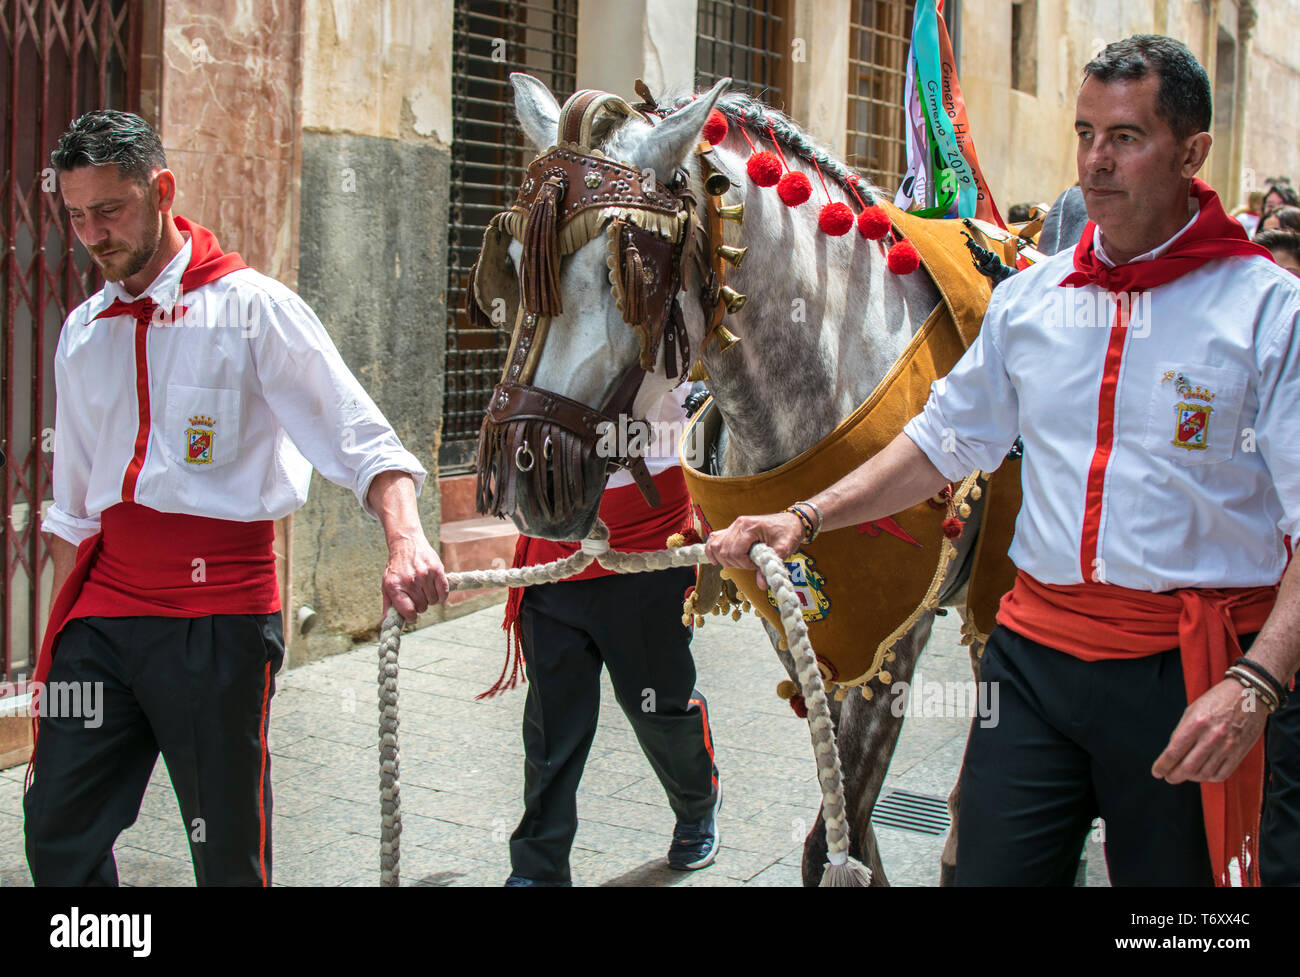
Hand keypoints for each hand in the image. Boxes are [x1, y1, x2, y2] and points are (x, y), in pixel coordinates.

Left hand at [382, 533, 449, 621]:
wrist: (406, 544)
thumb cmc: (396, 568)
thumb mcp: (386, 585)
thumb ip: (388, 605)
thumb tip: (384, 623)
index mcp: (395, 586)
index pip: (408, 612)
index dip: (411, 616)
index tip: (411, 614)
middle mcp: (410, 581)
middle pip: (422, 607)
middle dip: (420, 605)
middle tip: (417, 596)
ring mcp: (424, 575)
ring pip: (433, 601)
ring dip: (430, 599)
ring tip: (424, 590)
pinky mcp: (437, 570)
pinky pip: (443, 593)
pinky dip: (441, 596)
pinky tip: (435, 592)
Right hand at [703, 512, 803, 590]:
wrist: (791, 521)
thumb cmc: (788, 532)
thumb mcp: (784, 550)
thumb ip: (770, 566)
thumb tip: (761, 584)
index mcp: (750, 527)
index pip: (735, 551)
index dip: (744, 564)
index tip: (757, 565)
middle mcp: (738, 524)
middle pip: (724, 551)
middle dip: (736, 563)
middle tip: (752, 564)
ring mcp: (734, 526)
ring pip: (716, 546)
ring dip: (724, 559)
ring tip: (740, 563)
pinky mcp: (734, 529)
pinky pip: (715, 539)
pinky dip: (712, 550)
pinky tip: (716, 560)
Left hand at [1151, 678, 1268, 783]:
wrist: (1249, 694)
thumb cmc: (1218, 699)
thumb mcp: (1193, 710)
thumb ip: (1182, 732)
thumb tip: (1172, 753)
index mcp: (1196, 723)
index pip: (1173, 752)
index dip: (1162, 766)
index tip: (1157, 771)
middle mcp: (1211, 737)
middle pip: (1187, 768)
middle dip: (1174, 776)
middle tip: (1169, 777)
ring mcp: (1227, 747)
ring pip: (1203, 774)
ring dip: (1191, 778)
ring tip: (1185, 774)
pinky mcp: (1239, 753)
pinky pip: (1221, 774)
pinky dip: (1209, 777)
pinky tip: (1204, 773)